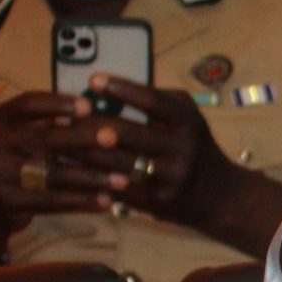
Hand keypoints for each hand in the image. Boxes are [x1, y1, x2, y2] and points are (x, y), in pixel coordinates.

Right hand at [0, 90, 106, 260]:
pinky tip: (107, 201)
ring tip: (123, 180)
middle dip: (82, 138)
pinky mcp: (9, 201)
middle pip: (44, 138)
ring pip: (53, 174)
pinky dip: (82, 201)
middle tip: (114, 137)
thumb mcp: (23, 137)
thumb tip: (93, 111)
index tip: (89, 106)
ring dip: (92, 177)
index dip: (59, 103)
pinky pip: (53, 201)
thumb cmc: (17, 162)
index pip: (28, 104)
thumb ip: (49, 124)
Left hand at [40, 75, 232, 228]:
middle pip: (128, 132)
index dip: (122, 89)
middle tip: (63, 117)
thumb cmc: (195, 147)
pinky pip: (120, 188)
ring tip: (58, 143)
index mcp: (187, 121)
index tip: (93, 80)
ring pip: (118, 163)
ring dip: (85, 154)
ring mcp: (171, 177)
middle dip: (92, 125)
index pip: (152, 100)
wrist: (223, 198)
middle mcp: (182, 148)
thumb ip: (156, 102)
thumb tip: (110, 88)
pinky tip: (74, 172)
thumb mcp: (187, 118)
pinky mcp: (160, 201)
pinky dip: (95, 179)